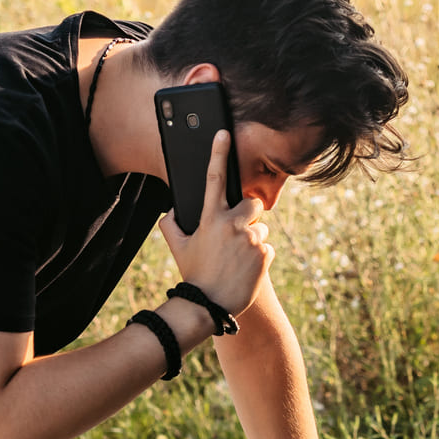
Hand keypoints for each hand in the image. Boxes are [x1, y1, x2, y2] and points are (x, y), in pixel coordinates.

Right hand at [159, 129, 270, 315]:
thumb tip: (171, 210)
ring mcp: (251, 239)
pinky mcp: (265, 254)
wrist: (209, 305)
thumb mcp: (177, 248)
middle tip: (237, 233)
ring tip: (238, 259)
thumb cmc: (193, 275)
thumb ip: (171, 225)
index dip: (217, 153)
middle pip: (253, 203)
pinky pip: (268, 248)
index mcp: (210, 219)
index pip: (213, 179)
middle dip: (249, 214)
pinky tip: (247, 269)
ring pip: (261, 228)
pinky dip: (260, 258)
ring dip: (253, 240)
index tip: (224, 132)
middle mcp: (232, 225)